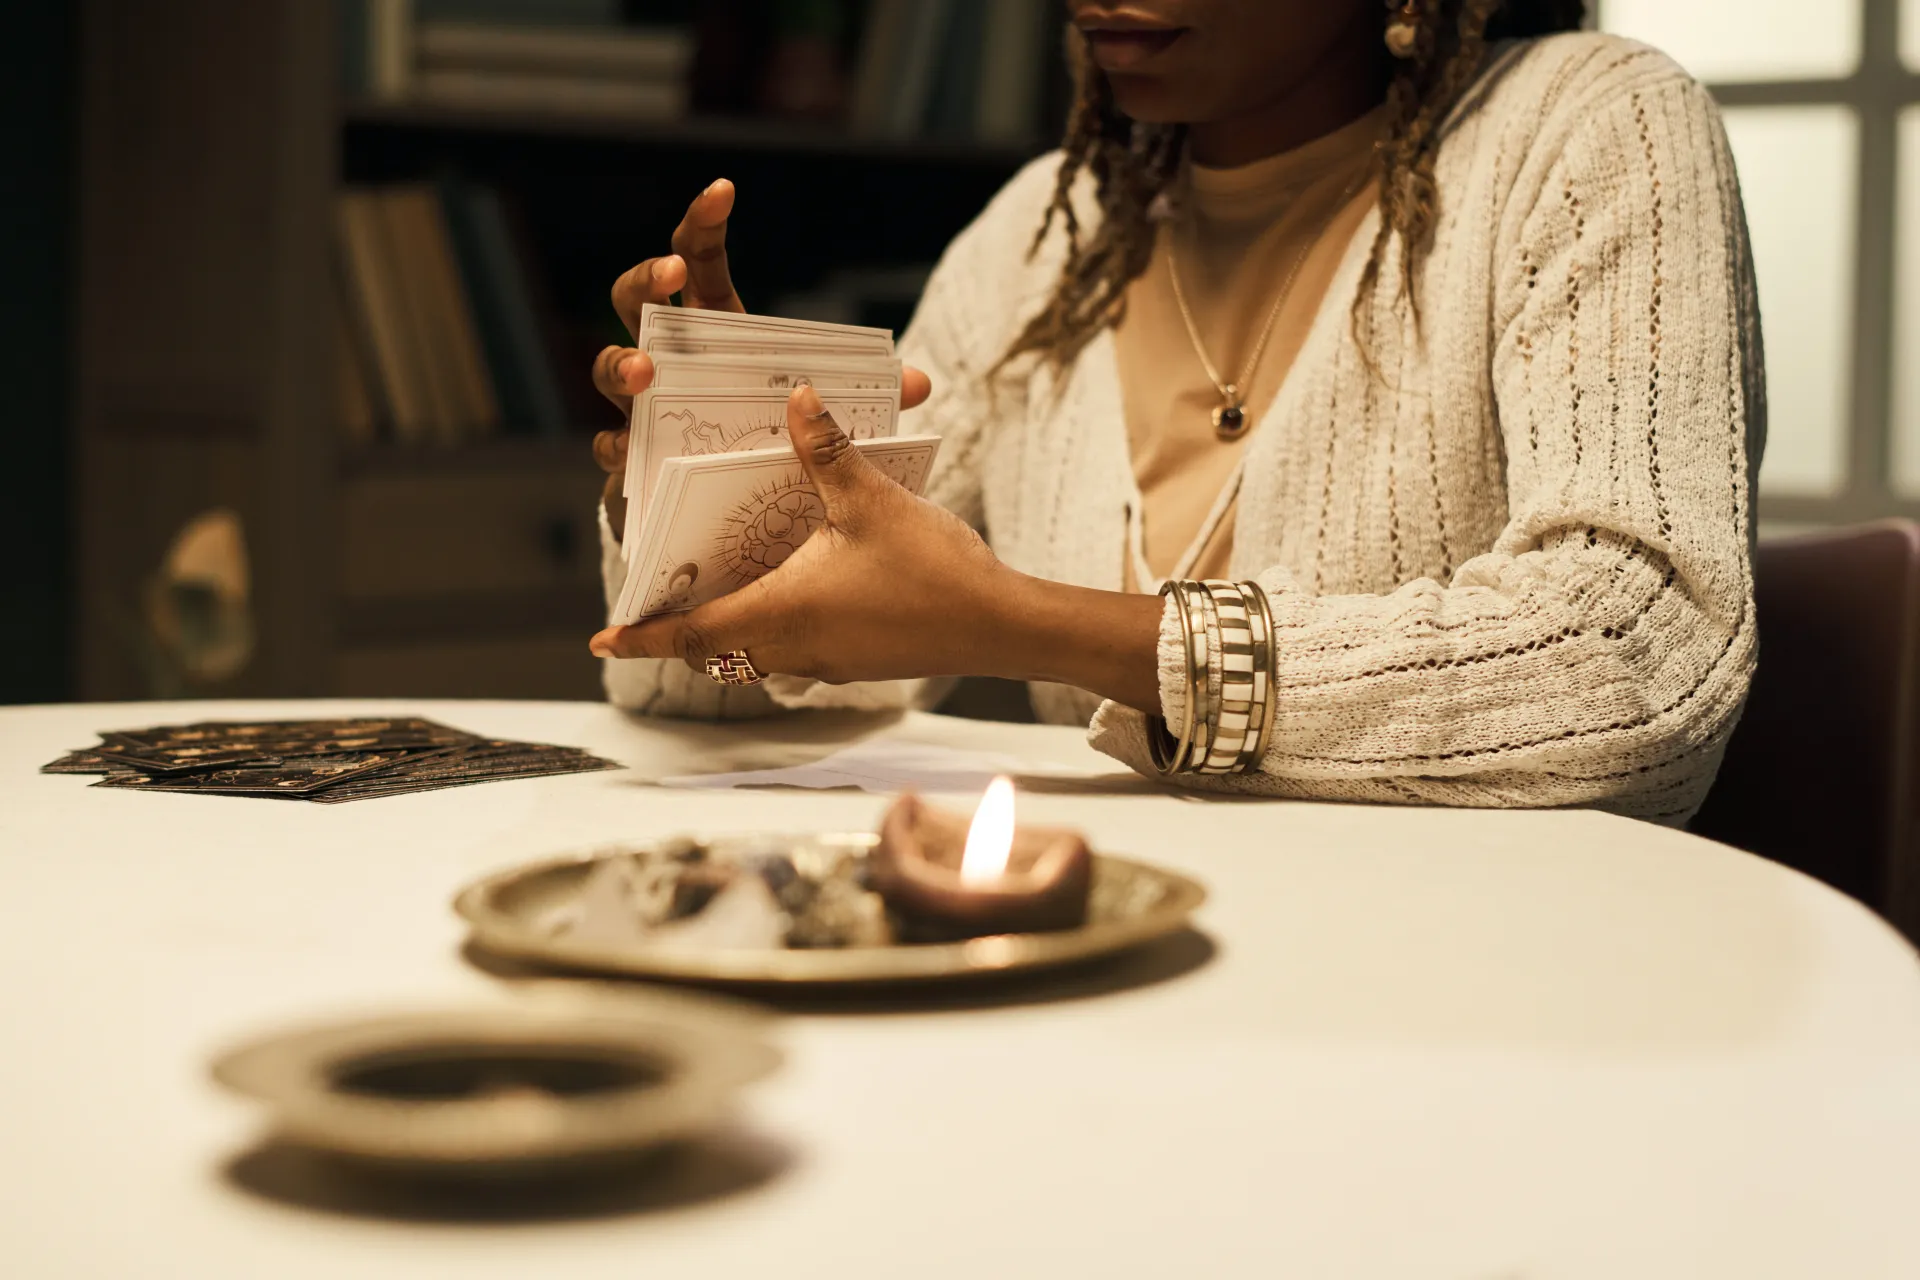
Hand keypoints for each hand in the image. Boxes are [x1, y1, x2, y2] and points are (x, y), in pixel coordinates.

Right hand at [589, 179, 931, 539]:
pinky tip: (631, 450)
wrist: (735, 516)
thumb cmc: (772, 442)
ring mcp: (638, 408)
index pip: (698, 262)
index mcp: (711, 330)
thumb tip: (920, 383)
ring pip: (605, 368)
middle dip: (645, 278)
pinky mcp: (628, 462)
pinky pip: (608, 446)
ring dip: (620, 362)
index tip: (725, 190)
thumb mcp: (824, 413)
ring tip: (645, 369)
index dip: (704, 222)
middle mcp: (663, 359)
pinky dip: (617, 447)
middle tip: (671, 272)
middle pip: (632, 299)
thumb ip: (865, 399)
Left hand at [590, 385, 1010, 683]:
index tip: (602, 640)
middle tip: (654, 605)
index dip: (642, 636)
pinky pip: (794, 653)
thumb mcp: (870, 499)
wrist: (1001, 626)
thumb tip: (795, 397)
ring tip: (714, 591)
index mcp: (780, 611)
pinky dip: (773, 629)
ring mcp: (827, 663)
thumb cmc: (934, 571)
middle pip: (714, 651)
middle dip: (680, 632)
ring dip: (728, 631)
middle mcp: (794, 648)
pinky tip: (791, 588)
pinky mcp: (856, 662)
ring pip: (754, 655)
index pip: (689, 633)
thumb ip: (824, 448)